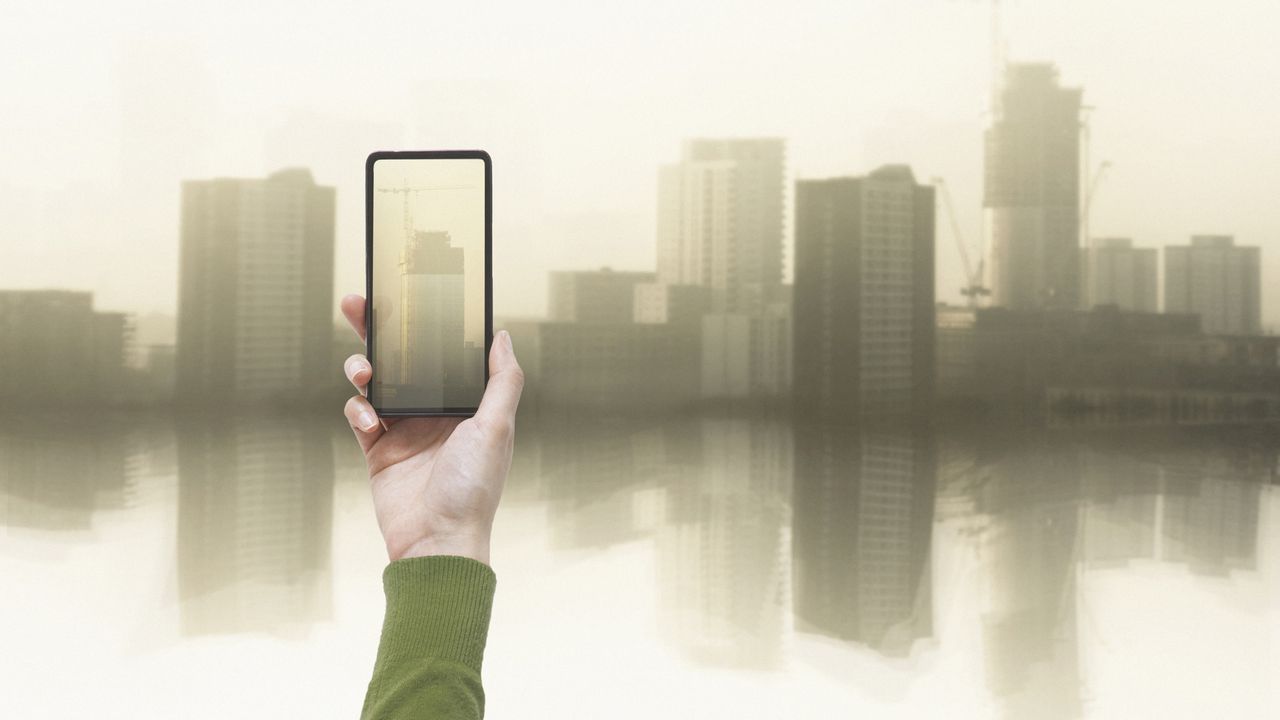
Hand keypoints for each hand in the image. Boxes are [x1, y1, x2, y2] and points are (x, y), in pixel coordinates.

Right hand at [338, 293, 523, 565]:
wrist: (437, 543)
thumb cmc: (474, 489)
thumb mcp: (497, 429)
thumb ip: (502, 381)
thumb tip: (502, 336)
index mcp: (467, 403)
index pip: (444, 352)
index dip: (427, 324)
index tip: (409, 294)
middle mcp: (435, 412)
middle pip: (404, 359)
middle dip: (379, 330)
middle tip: (357, 303)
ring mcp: (405, 430)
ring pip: (377, 382)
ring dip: (364, 367)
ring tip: (363, 369)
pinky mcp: (378, 450)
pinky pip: (360, 415)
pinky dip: (358, 408)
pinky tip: (367, 416)